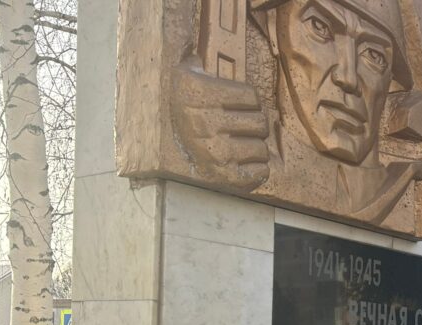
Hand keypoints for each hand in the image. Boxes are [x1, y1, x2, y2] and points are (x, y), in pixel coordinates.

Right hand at [170, 58, 270, 190]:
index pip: (252, 97)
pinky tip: (244, 164)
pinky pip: (260, 173)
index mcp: (199, 94)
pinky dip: (257, 170)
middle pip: (261, 124)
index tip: (236, 105)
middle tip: (241, 128)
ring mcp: (215, 152)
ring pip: (261, 149)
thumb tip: (200, 51)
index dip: (249, 101)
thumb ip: (197, 61)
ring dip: (255, 148)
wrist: (160, 145)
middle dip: (254, 125)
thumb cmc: (184, 107)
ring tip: (240, 146)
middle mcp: (206, 123)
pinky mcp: (224, 176)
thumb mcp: (185, 75)